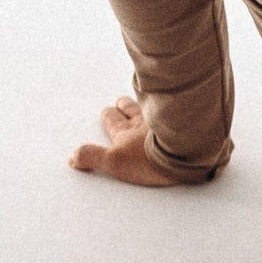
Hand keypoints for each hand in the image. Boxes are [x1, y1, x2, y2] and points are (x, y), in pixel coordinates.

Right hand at [69, 94, 193, 186]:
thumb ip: (92, 157)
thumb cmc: (153, 157)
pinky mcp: (188, 123)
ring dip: (147, 103)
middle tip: (121, 102)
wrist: (189, 151)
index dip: (109, 116)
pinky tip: (180, 106)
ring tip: (145, 100)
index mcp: (127, 131)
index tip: (108, 111)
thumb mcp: (115, 162)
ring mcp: (167, 120)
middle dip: (124, 106)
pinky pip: (179, 109)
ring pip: (154, 106)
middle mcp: (146, 122)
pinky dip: (176, 106)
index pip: (113, 120)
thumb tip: (72, 157)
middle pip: (132, 109)